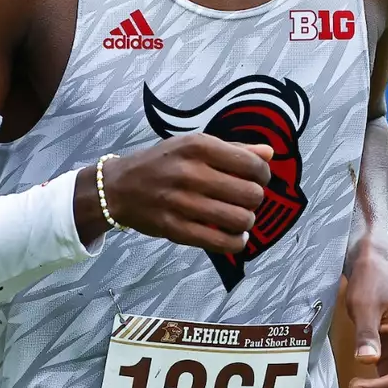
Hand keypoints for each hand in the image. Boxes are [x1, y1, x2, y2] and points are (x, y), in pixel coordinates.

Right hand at [76, 134, 271, 250]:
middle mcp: (190, 172)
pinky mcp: (175, 229)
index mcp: (198, 146)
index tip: (257, 179)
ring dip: (247, 221)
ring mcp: (181, 203)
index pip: (252, 165)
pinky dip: (235, 242)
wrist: (118, 187)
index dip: (263, 175)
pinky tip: (234, 236)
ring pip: (240, 219)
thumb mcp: (193, 145)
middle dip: (255, 199)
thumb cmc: (162, 163)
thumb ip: (233, 149)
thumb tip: (269, 153)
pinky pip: (220, 242)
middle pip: (251, 194)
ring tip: (240, 217)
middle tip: (246, 199)